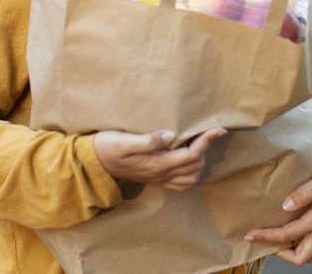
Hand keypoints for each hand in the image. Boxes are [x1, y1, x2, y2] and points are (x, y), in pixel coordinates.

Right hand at [93, 128, 225, 190]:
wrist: (93, 164)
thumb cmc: (107, 148)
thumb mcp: (123, 140)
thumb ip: (147, 140)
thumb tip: (169, 135)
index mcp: (157, 163)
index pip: (191, 154)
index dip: (207, 141)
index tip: (218, 128)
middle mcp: (161, 174)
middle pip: (195, 166)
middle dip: (206, 149)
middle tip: (209, 131)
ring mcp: (158, 179)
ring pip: (191, 178)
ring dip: (201, 162)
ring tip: (201, 144)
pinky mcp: (155, 179)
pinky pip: (181, 184)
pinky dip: (192, 174)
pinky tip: (191, 161)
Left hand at [245, 140, 311, 265]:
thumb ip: (303, 193)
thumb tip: (284, 207)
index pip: (286, 236)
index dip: (266, 237)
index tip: (249, 235)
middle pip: (302, 258)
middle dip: (282, 254)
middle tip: (269, 239)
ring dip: (296, 250)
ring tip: (283, 236)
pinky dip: (309, 242)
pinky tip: (302, 228)